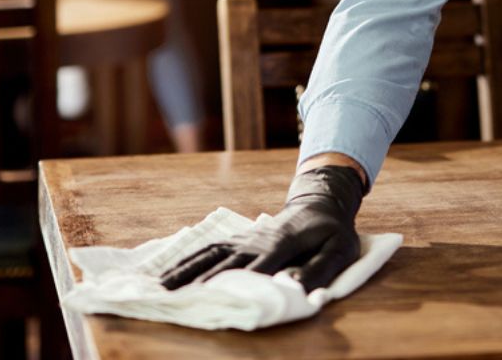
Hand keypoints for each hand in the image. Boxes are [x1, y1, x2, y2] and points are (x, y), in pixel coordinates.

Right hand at [159, 165, 364, 292]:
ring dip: (186, 268)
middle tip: (174, 297)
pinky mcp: (239, 240)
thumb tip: (297, 288)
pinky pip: (210, 248)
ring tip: (161, 286)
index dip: (239, 280)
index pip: (259, 265)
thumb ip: (321, 269)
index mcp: (283, 243)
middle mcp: (257, 240)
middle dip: (201, 279)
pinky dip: (189, 259)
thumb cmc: (332, 233)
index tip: (216, 295)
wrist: (320, 204)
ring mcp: (245, 238)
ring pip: (211, 253)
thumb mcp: (340, 250)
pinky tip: (172, 270)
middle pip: (225, 261)